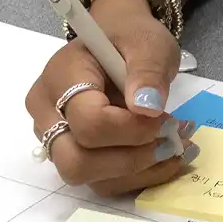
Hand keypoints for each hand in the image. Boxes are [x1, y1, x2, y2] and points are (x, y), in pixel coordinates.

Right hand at [23, 0, 193, 195]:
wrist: (118, 42)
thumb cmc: (129, 39)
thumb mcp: (148, 42)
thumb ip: (147, 70)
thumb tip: (146, 109)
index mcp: (60, 77)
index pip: (87, 121)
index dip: (130, 129)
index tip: (164, 117)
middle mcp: (47, 113)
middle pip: (75, 162)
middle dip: (130, 159)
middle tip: (169, 139)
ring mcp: (55, 139)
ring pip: (91, 179)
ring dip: (139, 171)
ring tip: (175, 146)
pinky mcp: (74, 156)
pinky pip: (104, 182)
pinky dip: (139, 177)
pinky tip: (166, 156)